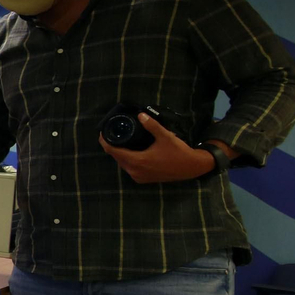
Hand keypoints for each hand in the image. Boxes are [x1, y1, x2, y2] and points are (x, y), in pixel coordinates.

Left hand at [98, 114, 212, 183]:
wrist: (192, 167)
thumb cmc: (178, 152)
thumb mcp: (165, 136)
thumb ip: (151, 125)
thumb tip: (141, 115)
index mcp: (137, 161)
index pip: (113, 151)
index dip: (105, 142)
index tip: (102, 133)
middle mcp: (135, 171)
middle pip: (117, 158)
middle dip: (112, 147)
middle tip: (111, 135)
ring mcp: (139, 177)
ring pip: (123, 164)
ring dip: (119, 154)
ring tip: (119, 141)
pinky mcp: (144, 179)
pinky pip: (130, 169)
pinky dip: (127, 160)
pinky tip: (129, 152)